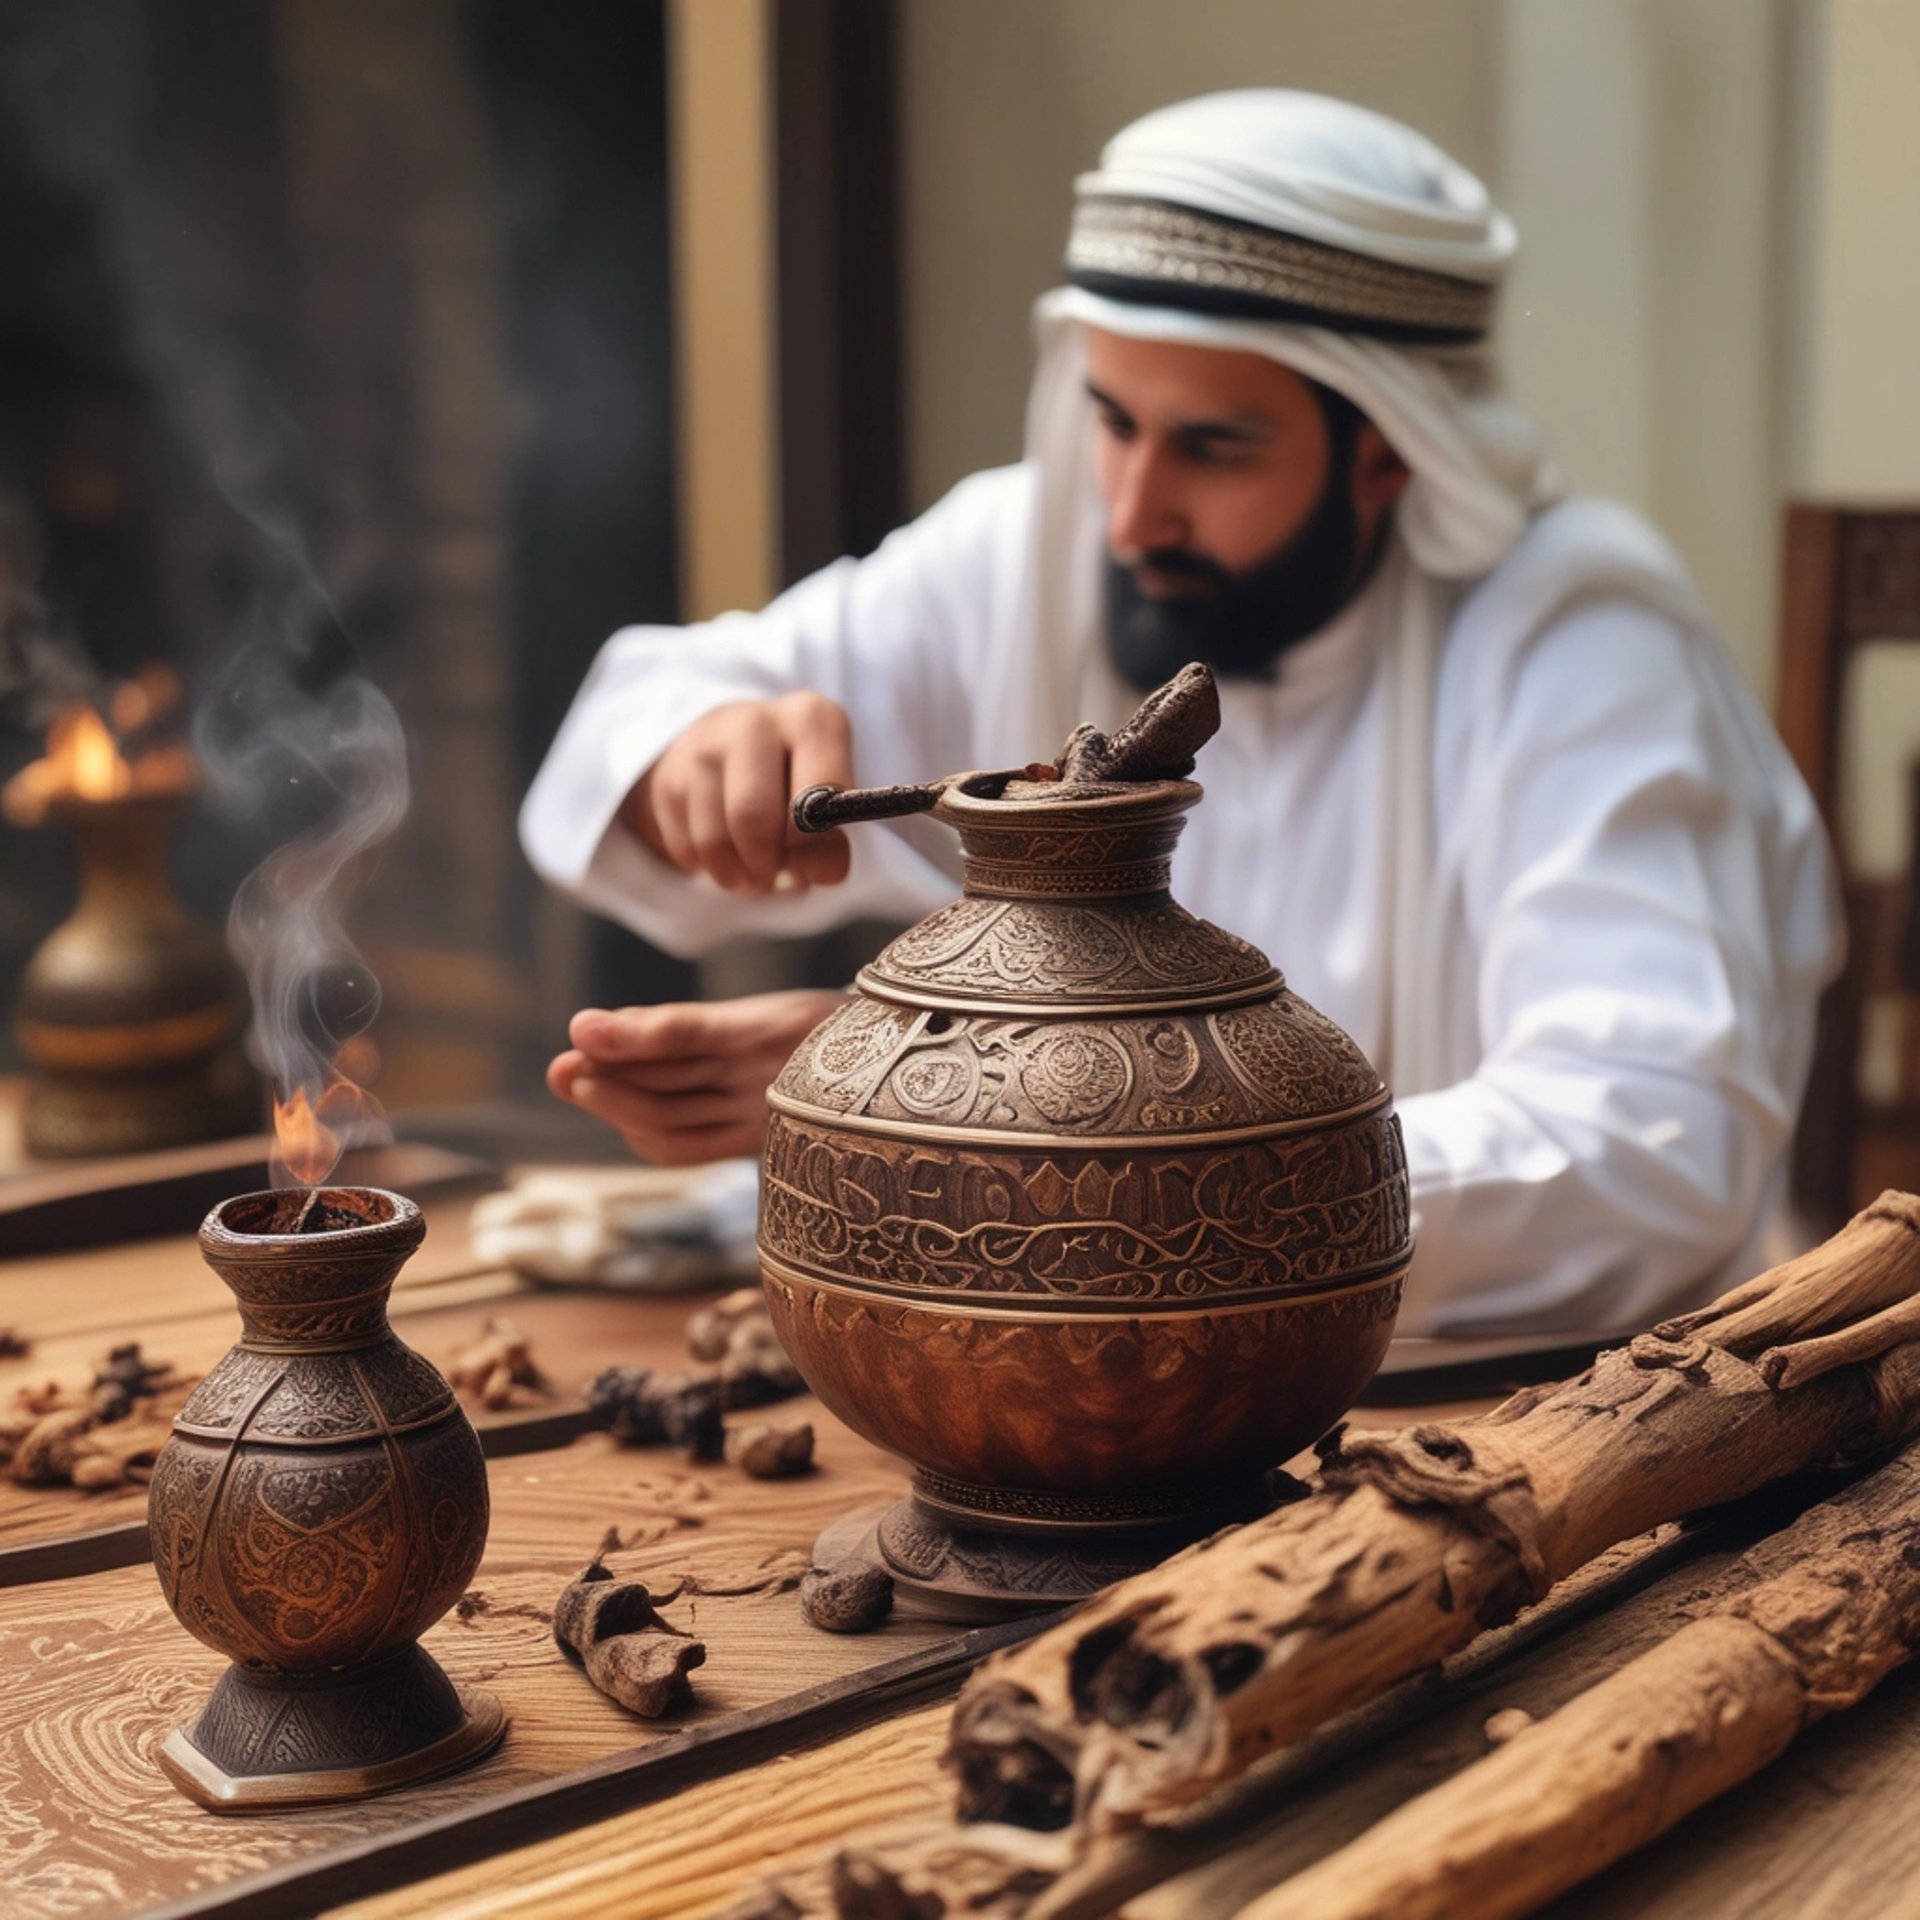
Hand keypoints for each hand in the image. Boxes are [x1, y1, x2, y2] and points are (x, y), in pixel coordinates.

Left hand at [548, 988, 849, 1164]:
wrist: (888, 1071)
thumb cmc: (812, 1030)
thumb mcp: (762, 1010)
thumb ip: (679, 1026)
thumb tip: (591, 1031)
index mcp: (770, 1026)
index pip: (689, 1031)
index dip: (633, 1034)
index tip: (580, 1029)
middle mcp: (766, 1074)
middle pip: (670, 1081)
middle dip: (608, 1075)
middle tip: (561, 1067)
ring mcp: (763, 1117)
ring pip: (673, 1120)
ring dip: (618, 1107)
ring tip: (579, 1086)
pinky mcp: (760, 1147)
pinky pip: (689, 1148)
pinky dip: (646, 1134)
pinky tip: (624, 1119)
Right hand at [621, 694, 854, 893]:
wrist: (736, 752)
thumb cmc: (798, 784)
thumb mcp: (830, 805)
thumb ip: (830, 843)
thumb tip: (814, 873)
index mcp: (811, 720)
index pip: (816, 795)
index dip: (815, 846)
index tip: (815, 864)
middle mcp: (755, 723)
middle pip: (753, 818)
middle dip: (768, 864)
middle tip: (777, 873)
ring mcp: (704, 745)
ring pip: (715, 841)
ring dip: (739, 875)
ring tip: (755, 872)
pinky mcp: (670, 776)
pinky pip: (687, 847)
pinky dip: (710, 867)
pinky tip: (728, 853)